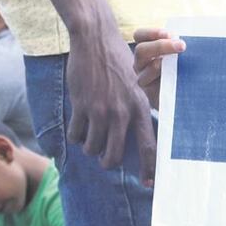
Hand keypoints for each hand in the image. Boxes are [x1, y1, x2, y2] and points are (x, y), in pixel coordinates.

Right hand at [66, 27, 157, 184]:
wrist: (95, 40)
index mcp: (140, 108)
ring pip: (92, 148)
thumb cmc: (118, 63)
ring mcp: (100, 110)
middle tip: (105, 159)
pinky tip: (79, 129)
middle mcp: (122, 113)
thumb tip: (139, 135)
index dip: (149, 169)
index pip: (149, 146)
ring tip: (91, 140)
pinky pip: (76, 135)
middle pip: (114, 155)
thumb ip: (136, 109)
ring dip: (90, 148)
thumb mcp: (135, 86)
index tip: (149, 184)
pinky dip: (76, 136)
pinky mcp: (81, 105)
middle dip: (108, 162)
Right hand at [132, 28, 185, 111]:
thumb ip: (179, 45)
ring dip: (160, 64)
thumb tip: (195, 37)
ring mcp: (143, 76)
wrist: (180, 95)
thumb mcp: (180, 54)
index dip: (152, 33)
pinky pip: (150, 84)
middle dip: (160, 46)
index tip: (170, 34)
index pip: (140, 35)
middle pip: (141, 50)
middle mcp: (141, 61)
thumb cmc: (182, 69)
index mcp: (147, 48)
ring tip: (176, 61)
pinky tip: (172, 76)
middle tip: (182, 46)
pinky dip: (161, 79)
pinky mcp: (149, 91)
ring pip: (145, 68)